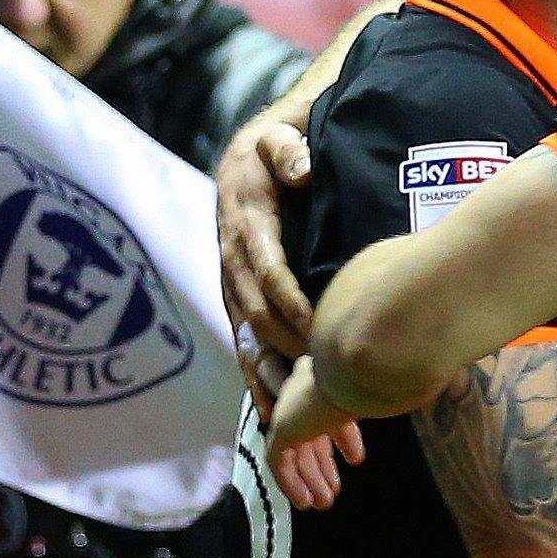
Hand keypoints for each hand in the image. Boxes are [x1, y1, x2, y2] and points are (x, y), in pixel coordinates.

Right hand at [218, 117, 315, 417]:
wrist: (245, 158)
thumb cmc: (274, 148)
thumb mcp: (278, 138)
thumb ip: (288, 149)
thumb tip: (302, 166)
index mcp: (245, 227)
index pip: (268, 271)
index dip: (290, 301)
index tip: (317, 327)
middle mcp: (233, 263)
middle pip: (257, 316)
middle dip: (287, 350)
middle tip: (323, 380)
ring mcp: (233, 287)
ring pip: (249, 342)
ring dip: (271, 381)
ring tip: (297, 419)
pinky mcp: (239, 302)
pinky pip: (247, 348)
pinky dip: (261, 383)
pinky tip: (278, 419)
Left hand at [267, 356, 365, 509]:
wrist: (352, 374)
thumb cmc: (372, 379)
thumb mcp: (376, 390)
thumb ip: (376, 397)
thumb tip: (403, 394)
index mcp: (323, 380)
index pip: (330, 413)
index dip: (344, 439)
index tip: (356, 459)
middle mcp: (302, 393)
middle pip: (312, 438)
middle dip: (324, 467)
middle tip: (335, 491)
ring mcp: (289, 411)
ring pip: (296, 453)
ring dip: (311, 480)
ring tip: (324, 503)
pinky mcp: (280, 430)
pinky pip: (279, 464)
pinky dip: (292, 484)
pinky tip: (305, 501)